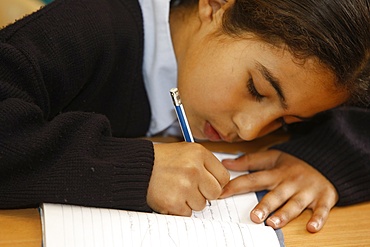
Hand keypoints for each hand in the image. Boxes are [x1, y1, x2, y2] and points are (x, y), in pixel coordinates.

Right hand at [147, 142, 229, 215]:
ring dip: (190, 201)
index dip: (215, 182)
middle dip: (204, 193)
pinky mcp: (174, 202)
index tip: (207, 183)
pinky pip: (187, 213)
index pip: (223, 176)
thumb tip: (220, 183)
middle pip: (215, 192)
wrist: (136, 167)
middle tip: (190, 187)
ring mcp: (184, 186)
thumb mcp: (186, 151)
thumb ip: (205, 164)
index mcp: (199, 153)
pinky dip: (178, 208)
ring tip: (175, 188)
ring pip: (201, 204)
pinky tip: (169, 195)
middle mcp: (194, 169)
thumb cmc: (161, 159)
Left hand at [219, 149, 337, 232]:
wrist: (326, 160)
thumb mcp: (272, 157)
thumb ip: (248, 161)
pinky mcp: (324, 197)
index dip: (236, 186)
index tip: (221, 194)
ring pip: (295, 204)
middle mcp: (290, 182)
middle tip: (253, 217)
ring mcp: (307, 191)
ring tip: (273, 223)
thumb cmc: (294, 162)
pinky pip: (322, 210)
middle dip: (264, 206)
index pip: (253, 179)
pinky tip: (311, 228)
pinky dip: (319, 219)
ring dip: (285, 214)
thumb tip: (226, 163)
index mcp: (276, 173)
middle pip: (275, 195)